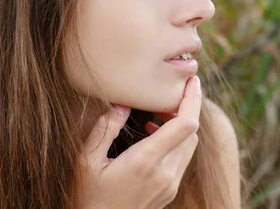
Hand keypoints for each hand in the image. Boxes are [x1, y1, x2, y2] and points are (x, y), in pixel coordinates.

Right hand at [80, 75, 200, 208]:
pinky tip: (154, 136)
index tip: (192, 81)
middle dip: (186, 108)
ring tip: (158, 114)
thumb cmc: (86, 197)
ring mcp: (169, 186)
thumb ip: (105, 129)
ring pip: (189, 146)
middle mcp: (165, 174)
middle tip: (169, 94)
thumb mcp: (86, 162)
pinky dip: (176, 142)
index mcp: (146, 162)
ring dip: (181, 126)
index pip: (185, 124)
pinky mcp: (169, 193)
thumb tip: (123, 104)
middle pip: (192, 132)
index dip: (193, 99)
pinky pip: (182, 160)